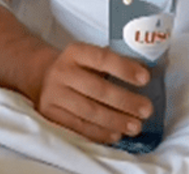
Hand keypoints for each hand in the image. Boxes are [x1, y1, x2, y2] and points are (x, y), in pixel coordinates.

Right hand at [34, 42, 153, 144]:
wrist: (41, 76)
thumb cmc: (76, 68)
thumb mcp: (89, 57)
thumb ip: (112, 63)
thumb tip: (145, 74)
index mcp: (75, 53)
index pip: (102, 59)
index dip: (124, 68)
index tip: (146, 78)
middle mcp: (61, 72)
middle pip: (97, 89)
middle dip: (125, 101)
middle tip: (146, 110)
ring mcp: (53, 95)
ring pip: (89, 111)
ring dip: (115, 121)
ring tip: (136, 126)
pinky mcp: (50, 115)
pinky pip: (79, 127)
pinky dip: (100, 133)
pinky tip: (116, 135)